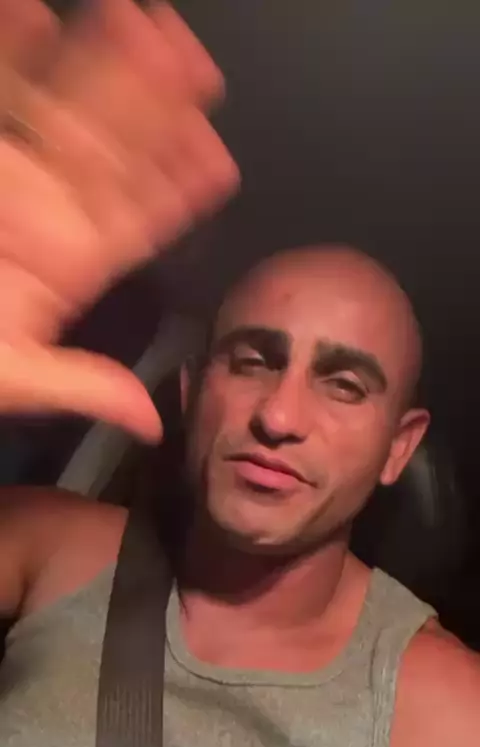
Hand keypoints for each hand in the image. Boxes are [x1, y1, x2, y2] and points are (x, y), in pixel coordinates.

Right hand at [0, 0, 238, 439]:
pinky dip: (10, 55)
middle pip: (109, 152)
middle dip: (154, 109)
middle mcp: (41, 212)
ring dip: (98, 67)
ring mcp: (1, 175)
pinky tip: (37, 17)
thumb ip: (75, 386)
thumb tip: (148, 421)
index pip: (136, 222)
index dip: (178, 190)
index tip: (216, 158)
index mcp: (65, 265)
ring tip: (143, 24)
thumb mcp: (5, 377)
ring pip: (58, 109)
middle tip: (199, 67)